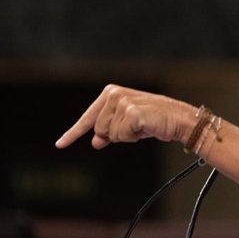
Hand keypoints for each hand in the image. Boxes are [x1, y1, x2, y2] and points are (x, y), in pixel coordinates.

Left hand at [55, 84, 192, 149]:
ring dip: (126, 136)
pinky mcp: (131, 112)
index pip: (88, 118)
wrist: (178, 119)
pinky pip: (121, 136)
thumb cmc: (154, 120)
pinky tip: (145, 128)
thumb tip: (95, 141)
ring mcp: (122, 102)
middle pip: (99, 129)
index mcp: (110, 93)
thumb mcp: (128, 125)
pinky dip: (133, 137)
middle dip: (115, 135)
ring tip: (142, 126)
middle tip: (136, 128)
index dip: (73, 133)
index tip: (60, 145)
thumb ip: (109, 130)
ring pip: (110, 134)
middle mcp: (114, 94)